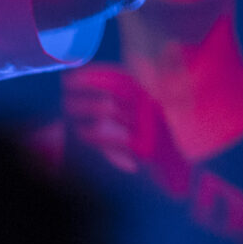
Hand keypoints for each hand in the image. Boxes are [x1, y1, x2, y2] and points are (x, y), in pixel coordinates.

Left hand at [60, 66, 193, 199]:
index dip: (98, 72)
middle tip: (65, 85)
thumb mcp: (139, 118)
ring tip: (66, 109)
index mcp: (148, 99)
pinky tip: (80, 134)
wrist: (176, 172)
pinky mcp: (147, 150)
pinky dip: (95, 135)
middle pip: (117, 90)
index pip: (122, 78)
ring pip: (113, 112)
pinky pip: (116, 138)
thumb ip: (121, 105)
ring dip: (86, 108)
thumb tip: (92, 91)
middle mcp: (151, 110)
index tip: (75, 71)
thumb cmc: (150, 142)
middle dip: (89, 85)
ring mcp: (150, 129)